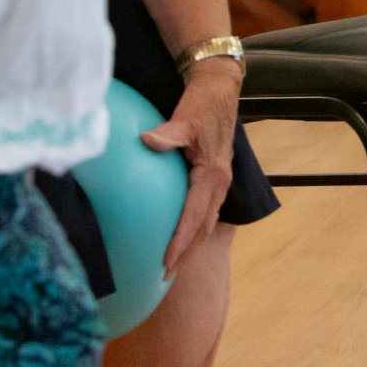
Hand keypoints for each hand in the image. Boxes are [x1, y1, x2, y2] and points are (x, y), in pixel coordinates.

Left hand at [140, 65, 240, 273]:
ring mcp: (220, 182)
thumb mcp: (184, 119)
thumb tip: (145, 141)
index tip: (165, 264)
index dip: (179, 243)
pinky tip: (183, 235)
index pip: (193, 218)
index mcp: (212, 175)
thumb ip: (167, 134)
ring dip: (191, 244)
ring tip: (174, 264)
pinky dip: (196, 228)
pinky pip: (206, 211)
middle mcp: (220, 183)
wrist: (220, 90)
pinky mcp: (216, 178)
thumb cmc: (201, 105)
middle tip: (165, 276)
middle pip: (203, 228)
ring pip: (207, 222)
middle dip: (185, 254)